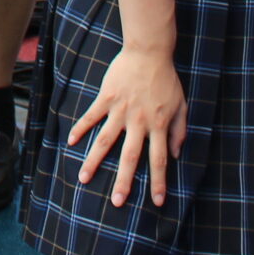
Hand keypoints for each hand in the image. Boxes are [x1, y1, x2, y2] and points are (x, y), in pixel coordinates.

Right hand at [69, 44, 185, 207]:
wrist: (149, 51)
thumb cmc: (166, 79)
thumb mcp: (181, 106)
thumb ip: (180, 131)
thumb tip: (175, 154)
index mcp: (159, 125)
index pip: (159, 160)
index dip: (159, 182)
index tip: (157, 202)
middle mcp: (139, 122)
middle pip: (130, 157)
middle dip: (123, 181)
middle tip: (116, 203)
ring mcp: (121, 110)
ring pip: (106, 141)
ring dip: (94, 161)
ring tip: (83, 178)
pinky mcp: (107, 97)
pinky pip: (92, 115)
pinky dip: (81, 128)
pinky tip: (72, 142)